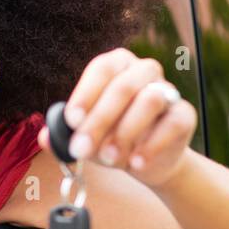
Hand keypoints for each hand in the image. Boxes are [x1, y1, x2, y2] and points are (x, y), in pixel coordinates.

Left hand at [36, 48, 197, 186]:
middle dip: (99, 120)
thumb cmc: (110, 139)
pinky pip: (172, 123)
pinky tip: (134, 163)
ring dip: (124, 132)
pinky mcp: (184, 115)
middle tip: (81, 149)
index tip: (71, 120)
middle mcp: (144, 71)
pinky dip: (151, 145)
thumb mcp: (85, 137)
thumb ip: (64, 135)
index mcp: (117, 65)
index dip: (85, 93)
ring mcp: (167, 91)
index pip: (102, 68)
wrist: (146, 162)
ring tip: (107, 158)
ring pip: (149, 100)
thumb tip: (44, 137)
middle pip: (123, 86)